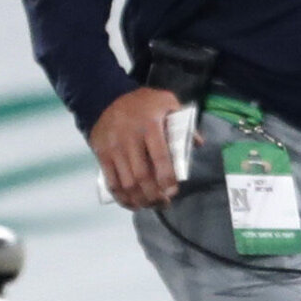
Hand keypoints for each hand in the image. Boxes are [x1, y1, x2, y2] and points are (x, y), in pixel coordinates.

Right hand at [88, 86, 183, 209]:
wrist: (106, 96)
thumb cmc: (142, 103)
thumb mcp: (167, 102)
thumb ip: (183, 122)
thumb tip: (197, 144)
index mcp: (149, 125)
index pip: (160, 157)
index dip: (167, 178)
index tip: (173, 190)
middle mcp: (129, 138)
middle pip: (142, 176)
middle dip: (154, 195)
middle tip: (164, 201)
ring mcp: (114, 148)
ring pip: (126, 183)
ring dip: (140, 200)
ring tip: (151, 204)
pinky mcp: (102, 155)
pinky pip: (111, 183)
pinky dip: (122, 198)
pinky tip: (133, 204)